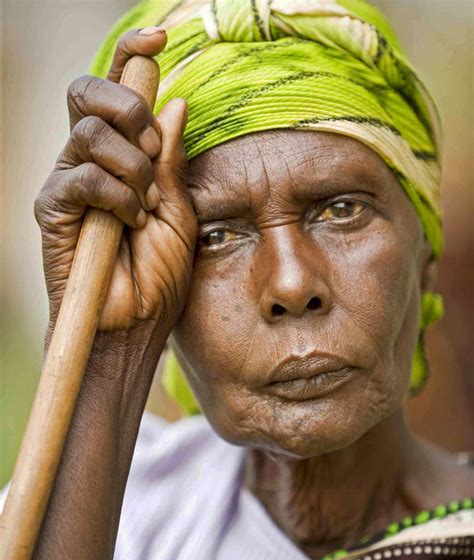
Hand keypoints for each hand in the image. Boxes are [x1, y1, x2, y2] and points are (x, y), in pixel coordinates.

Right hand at [34, 28, 197, 332]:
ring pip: (88, 133)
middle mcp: (88, 163)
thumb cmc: (159, 276)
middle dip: (127, 107)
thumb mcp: (179, 211)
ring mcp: (67, 183)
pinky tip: (128, 222)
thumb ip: (172, 159)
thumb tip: (174, 100)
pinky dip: (116, 195)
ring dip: (131, 165)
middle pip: (87, 93)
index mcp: (120, 159)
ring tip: (146, 205)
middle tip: (153, 147)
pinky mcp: (52, 209)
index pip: (116, 93)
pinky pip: (81, 176)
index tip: (160, 37)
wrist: (136, 326)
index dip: (130, 57)